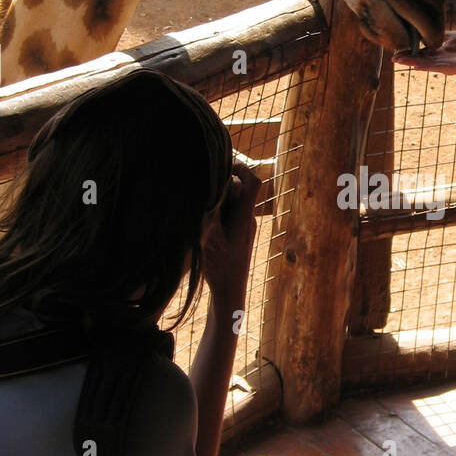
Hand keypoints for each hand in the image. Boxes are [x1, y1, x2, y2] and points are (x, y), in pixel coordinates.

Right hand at [201, 162, 259, 304]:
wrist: (230, 293)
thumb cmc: (221, 270)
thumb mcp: (210, 243)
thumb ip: (211, 217)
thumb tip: (209, 195)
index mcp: (244, 218)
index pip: (254, 184)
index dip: (242, 168)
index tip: (224, 163)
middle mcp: (247, 220)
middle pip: (241, 188)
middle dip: (224, 180)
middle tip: (203, 179)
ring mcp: (244, 226)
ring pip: (235, 200)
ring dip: (220, 195)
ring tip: (201, 199)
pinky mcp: (238, 234)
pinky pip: (231, 212)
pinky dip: (219, 207)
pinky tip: (203, 215)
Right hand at [392, 31, 455, 74]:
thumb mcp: (451, 37)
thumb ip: (439, 35)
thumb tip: (426, 29)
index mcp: (438, 53)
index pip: (420, 52)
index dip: (409, 52)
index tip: (396, 50)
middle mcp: (439, 60)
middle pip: (420, 60)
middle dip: (407, 59)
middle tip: (392, 59)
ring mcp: (446, 65)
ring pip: (426, 64)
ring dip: (412, 63)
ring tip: (400, 62)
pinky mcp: (453, 67)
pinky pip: (437, 66)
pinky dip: (426, 66)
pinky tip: (416, 65)